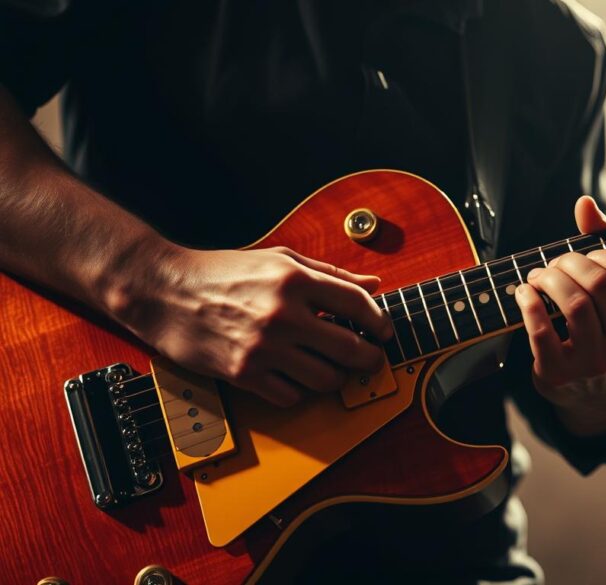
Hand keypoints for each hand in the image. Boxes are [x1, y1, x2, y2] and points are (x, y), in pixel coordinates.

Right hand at [105, 245, 391, 406]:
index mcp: (295, 280)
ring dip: (336, 377)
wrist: (164, 290)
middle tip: (371, 358)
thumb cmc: (223, 272)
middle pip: (351, 350)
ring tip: (331, 367)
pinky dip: (300, 390)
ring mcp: (264, 348)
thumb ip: (330, 275)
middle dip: (370, 358)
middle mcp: (283, 315)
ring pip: (326, 379)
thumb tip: (373, 286)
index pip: (358, 305)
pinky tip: (295, 375)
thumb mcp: (279, 259)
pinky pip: (292, 396)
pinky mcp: (244, 374)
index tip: (385, 332)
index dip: (380, 322)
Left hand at [515, 196, 605, 435]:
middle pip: (598, 284)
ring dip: (548, 279)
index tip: (587, 256)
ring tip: (538, 276)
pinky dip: (527, 303)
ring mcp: (596, 363)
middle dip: (569, 262)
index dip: (603, 254)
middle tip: (555, 263)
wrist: (599, 395)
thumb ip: (604, 243)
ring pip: (572, 305)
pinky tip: (523, 293)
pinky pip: (541, 331)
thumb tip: (584, 203)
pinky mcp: (560, 375)